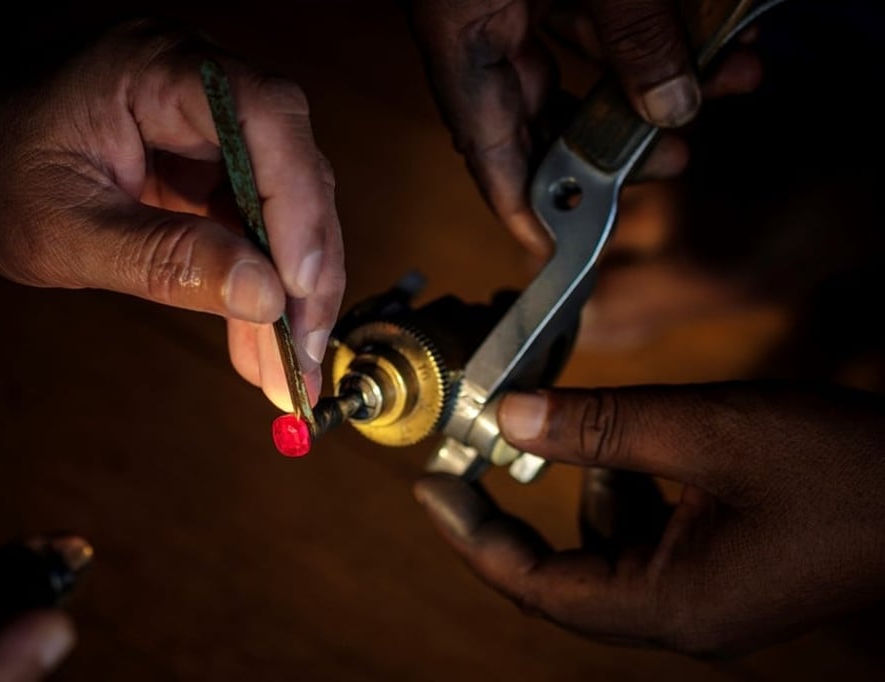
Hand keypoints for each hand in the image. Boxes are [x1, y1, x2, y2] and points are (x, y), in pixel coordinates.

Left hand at [0, 18, 344, 410]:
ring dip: (290, 288)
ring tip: (286, 366)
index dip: (298, 202)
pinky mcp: (203, 163)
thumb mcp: (66, 230)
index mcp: (152, 69)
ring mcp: (203, 124)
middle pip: (291, 164)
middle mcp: (193, 84)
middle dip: (305, 265)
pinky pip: (253, 223)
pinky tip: (262, 340)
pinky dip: (259, 284)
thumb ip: (167, 259)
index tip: (299, 286)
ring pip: (284, 203)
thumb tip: (264, 295)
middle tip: (303, 349)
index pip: (263, 115)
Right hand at [405, 0, 762, 258]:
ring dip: (652, 79)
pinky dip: (656, 28)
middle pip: (540, 109)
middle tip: (664, 167)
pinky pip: (603, 11)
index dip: (518, 202)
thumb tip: (673, 101)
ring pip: (583, 58)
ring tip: (719, 94)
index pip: (485, 143)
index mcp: (461, 30)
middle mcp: (482, 20)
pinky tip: (712, 38)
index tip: (550, 247)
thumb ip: (632, 29)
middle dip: (608, 142)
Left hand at [413, 382, 884, 655]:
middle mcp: (682, 616)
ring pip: (605, 551)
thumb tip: (509, 416)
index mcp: (671, 604)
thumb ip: (601, 427)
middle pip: (563, 578)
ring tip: (577, 434)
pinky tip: (641, 449)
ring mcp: (706, 599)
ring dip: (581, 492)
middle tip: (474, 456)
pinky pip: (647, 540)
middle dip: (515, 514)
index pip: (537, 589)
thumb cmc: (845, 469)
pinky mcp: (726, 572)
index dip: (473, 539)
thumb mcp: (709, 432)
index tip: (430, 488)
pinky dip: (627, 493)